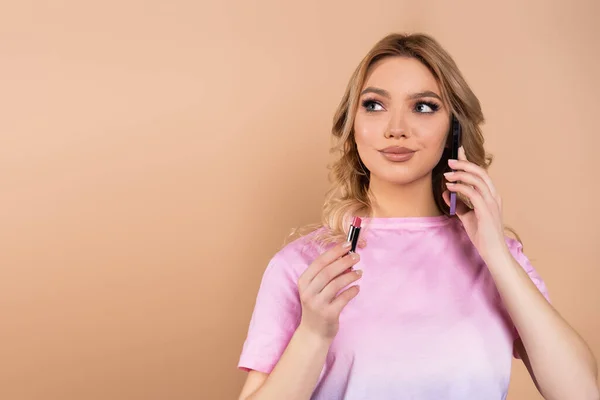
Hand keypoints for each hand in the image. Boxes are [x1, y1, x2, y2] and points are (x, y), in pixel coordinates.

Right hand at [297, 241, 362, 340]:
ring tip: (359, 272)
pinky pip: (343, 299)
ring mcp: (317, 304)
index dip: (334, 252)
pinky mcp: (328, 314)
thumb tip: (345, 257)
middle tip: (356, 256)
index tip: (347, 245)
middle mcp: (308, 292)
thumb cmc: (317, 305)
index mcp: (304, 281)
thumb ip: (327, 274)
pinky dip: (352, 291)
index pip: (319, 262)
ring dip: (350, 276)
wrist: (313, 332)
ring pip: (336, 284)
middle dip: (344, 261)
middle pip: (328, 272)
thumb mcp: (316, 288)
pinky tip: (357, 288)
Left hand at [442, 146, 507, 261]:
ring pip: (477, 179)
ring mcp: (492, 202)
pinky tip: (450, 187)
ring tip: (447, 175)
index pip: (481, 173)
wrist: (493, 251)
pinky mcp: (486, 210)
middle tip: (449, 161)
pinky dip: (460, 187)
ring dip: (460, 174)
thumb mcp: (467, 216)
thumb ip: (458, 204)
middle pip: (480, 172)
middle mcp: (494, 196)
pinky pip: (472, 192)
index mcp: (491, 195)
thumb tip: (446, 193)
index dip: (469, 161)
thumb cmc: (482, 235)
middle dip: (464, 163)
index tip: (458, 152)